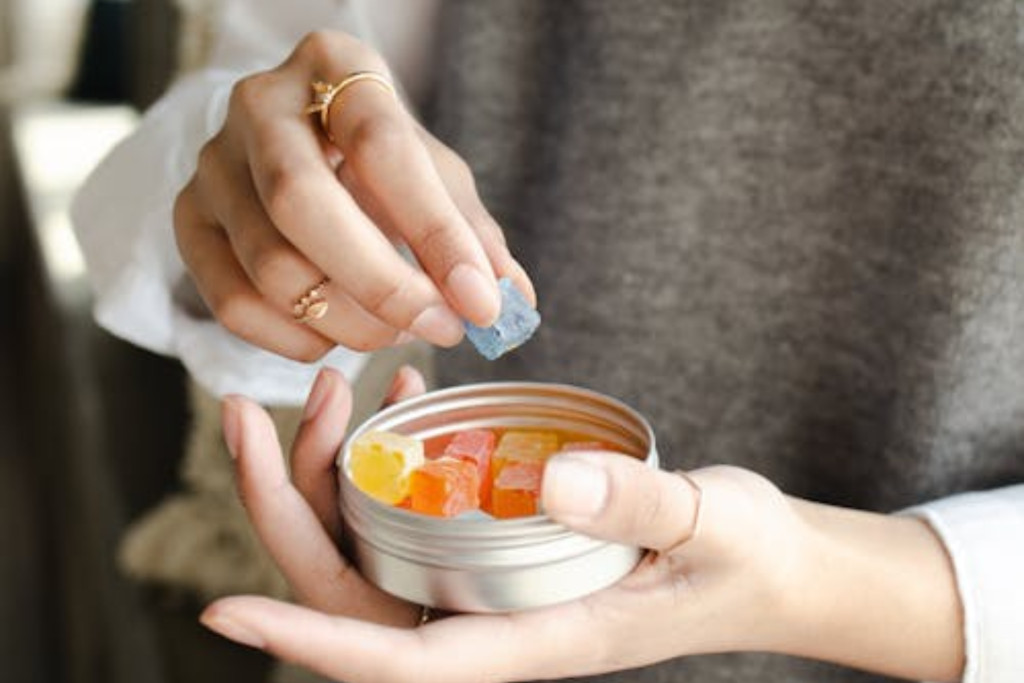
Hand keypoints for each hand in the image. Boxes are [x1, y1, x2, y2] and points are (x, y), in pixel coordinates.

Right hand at [174, 30, 534, 360]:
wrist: (300, 149)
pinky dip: (299, 339)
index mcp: (334, 68)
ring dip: (350, 322)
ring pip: (270, 268)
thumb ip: (472, 234)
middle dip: (382, 286)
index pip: (382, 146)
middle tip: (440, 327)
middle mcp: (259, 106)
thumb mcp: (435, 176)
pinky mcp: (189, 222)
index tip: (481, 302)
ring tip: (398, 329)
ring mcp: (213, 166)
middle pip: (301, 204)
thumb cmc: (379, 161)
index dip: (436, 233)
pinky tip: (339, 334)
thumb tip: (510, 302)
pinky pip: (235, 305)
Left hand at [202, 393, 964, 682]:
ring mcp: (493, 585)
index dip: (310, 640)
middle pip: (356, 587)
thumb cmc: (745, 559)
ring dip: (330, 472)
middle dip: (288, 508)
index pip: (401, 661)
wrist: (769, 568)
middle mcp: (497, 620)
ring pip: (373, 547)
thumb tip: (552, 478)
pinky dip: (391, 457)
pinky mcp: (502, 550)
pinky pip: (418, 515)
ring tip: (330, 384)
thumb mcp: (711, 523)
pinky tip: (408, 394)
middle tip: (252, 412)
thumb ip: (640, 502)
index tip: (226, 611)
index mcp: (537, 638)